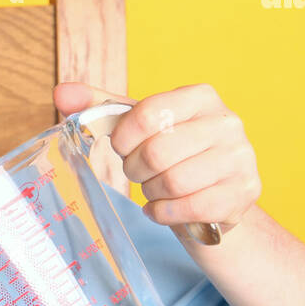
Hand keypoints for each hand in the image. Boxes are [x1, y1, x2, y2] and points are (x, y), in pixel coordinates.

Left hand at [53, 82, 261, 237]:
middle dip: (136, 170)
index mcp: (200, 97)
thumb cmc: (173, 153)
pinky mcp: (243, 193)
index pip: (148, 113)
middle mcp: (227, 123)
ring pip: (174, 182)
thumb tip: (61, 92)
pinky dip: (164, 213)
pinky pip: (190, 207)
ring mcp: (240, 159)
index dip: (123, 138)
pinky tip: (162, 209)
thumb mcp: (139, 126)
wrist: (214, 195)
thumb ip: (100, 107)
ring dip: (151, 192)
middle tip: (138, 173)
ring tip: (154, 189)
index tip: (122, 148)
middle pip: (158, 151)